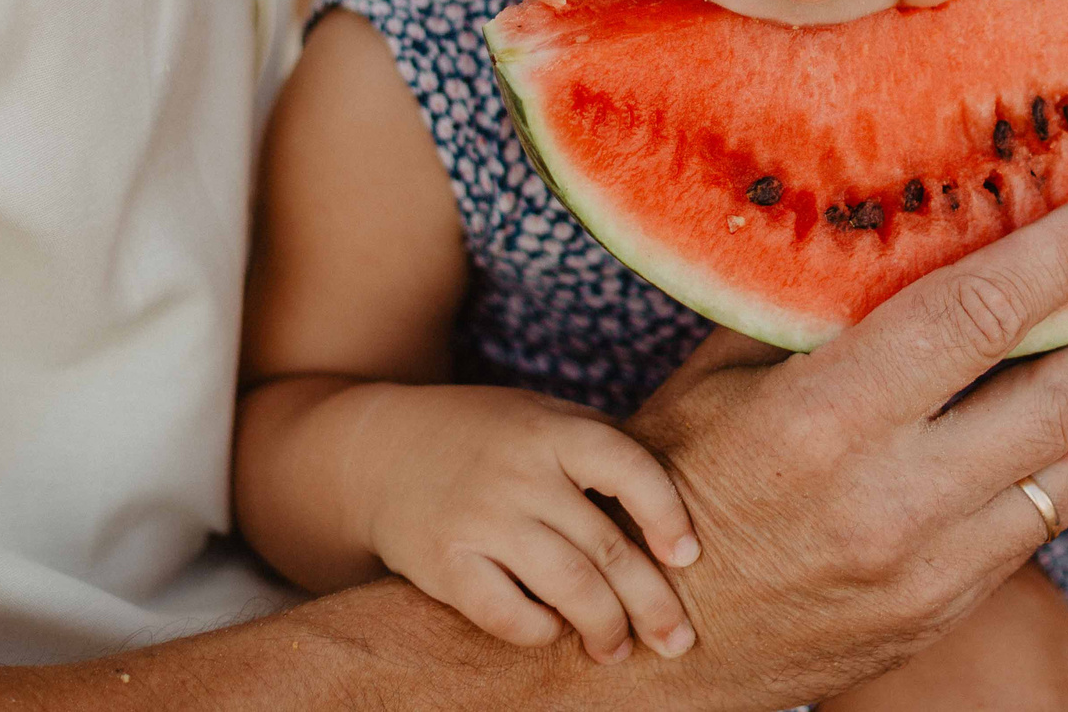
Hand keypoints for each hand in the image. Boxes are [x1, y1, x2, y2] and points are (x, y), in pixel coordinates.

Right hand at [365, 387, 698, 665]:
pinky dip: (541, 632)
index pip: (629, 469)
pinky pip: (509, 614)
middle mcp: (521, 472)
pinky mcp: (446, 563)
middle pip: (606, 548)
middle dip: (653, 603)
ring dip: (605, 628)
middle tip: (678, 640)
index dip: (667, 514)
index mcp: (553, 430)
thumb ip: (597, 450)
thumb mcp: (541, 416)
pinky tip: (555, 632)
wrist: (379, 448)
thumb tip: (671, 513)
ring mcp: (482, 518)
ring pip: (568, 587)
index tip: (687, 556)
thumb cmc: (483, 436)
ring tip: (619, 650)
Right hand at [620, 190, 1067, 708]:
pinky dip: (1057, 466)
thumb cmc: (676, 478)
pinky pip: (1037, 528)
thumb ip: (814, 303)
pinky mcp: (943, 611)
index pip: (976, 318)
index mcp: (825, 420)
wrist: (663, 639)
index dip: (1060, 258)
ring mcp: (925, 569)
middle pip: (1056, 398)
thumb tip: (894, 215)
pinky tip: (1046, 426)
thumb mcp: (720, 374)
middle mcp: (889, 500)